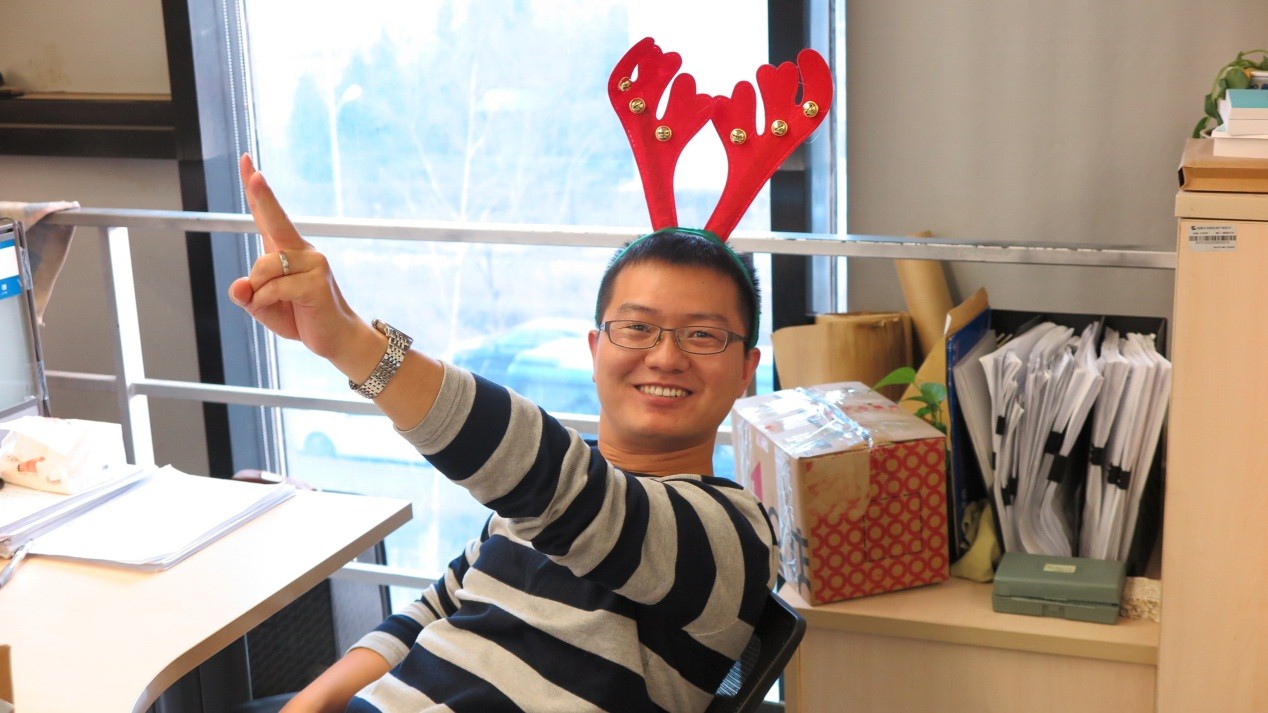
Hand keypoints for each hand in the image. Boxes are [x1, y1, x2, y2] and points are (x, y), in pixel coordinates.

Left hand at [228, 154, 373, 363]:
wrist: (336, 340)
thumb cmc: (301, 318)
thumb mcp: (263, 308)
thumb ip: (247, 296)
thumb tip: (239, 287)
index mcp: (286, 250)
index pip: (267, 214)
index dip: (256, 188)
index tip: (246, 161)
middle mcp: (302, 250)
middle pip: (274, 219)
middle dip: (261, 195)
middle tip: (251, 169)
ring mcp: (313, 263)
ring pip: (263, 267)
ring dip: (258, 291)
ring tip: (276, 305)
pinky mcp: (316, 281)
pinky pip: (273, 288)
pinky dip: (266, 303)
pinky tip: (284, 310)